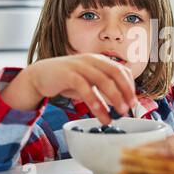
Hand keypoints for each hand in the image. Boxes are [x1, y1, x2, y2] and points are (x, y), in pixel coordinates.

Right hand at [1, 53, 136, 123]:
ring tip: (119, 114)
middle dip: (126, 91)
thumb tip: (121, 106)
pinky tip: (100, 113)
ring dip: (114, 98)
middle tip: (130, 107)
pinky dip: (95, 101)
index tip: (133, 101)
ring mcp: (80, 65)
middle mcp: (93, 60)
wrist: (40, 76)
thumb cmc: (67, 80)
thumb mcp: (89, 83)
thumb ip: (103, 91)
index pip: (122, 70)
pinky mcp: (68, 74)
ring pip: (103, 81)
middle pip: (116, 74)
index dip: (130, 86)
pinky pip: (85, 88)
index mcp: (100, 60)